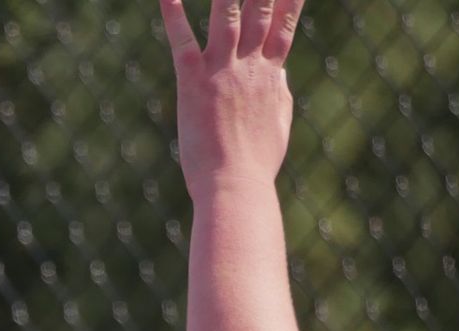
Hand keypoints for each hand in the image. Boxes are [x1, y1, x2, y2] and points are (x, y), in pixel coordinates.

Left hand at [159, 0, 304, 191]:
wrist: (235, 185)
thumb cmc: (256, 164)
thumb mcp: (276, 126)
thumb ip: (278, 95)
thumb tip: (279, 77)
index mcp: (271, 76)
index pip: (285, 25)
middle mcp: (251, 67)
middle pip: (262, 10)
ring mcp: (223, 71)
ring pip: (229, 15)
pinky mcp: (194, 83)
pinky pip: (182, 42)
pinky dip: (174, 16)